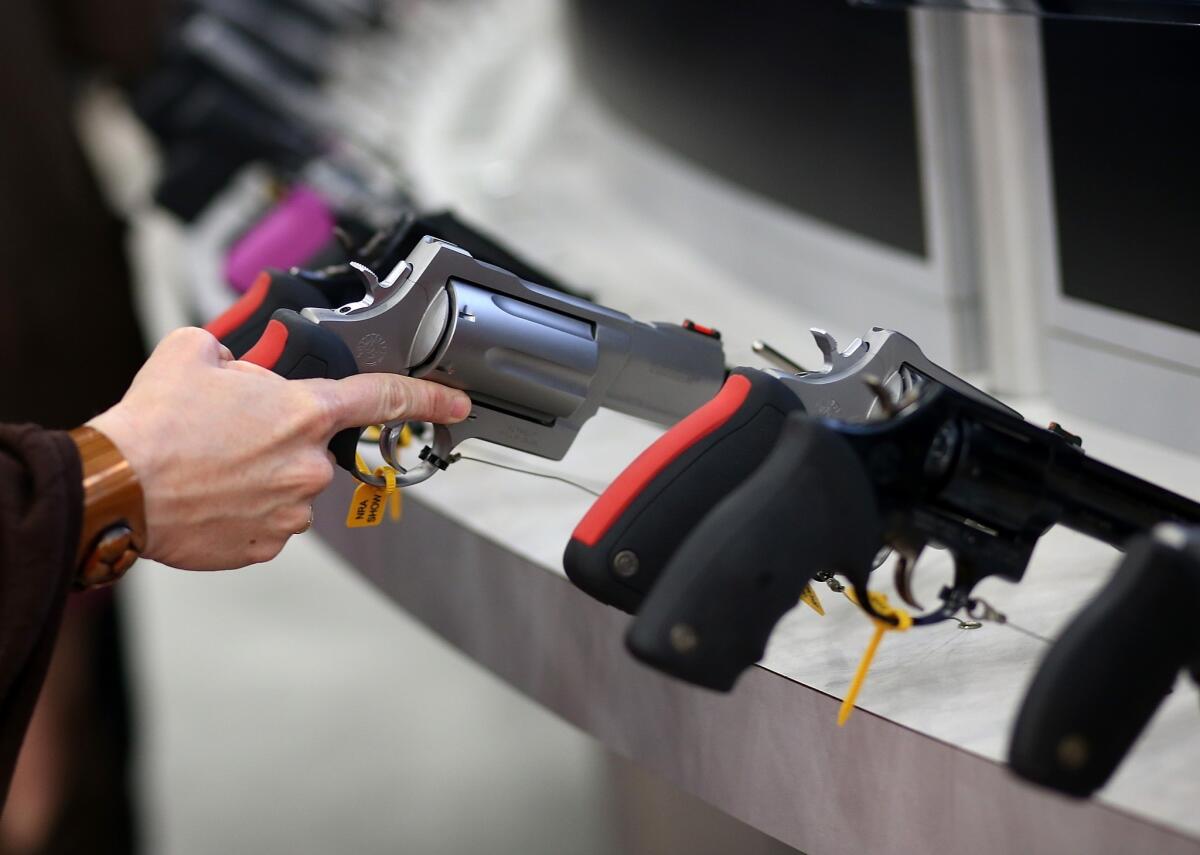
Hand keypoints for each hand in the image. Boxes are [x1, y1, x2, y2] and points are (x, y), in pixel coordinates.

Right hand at [89, 327, 470, 569]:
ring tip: (214, 467)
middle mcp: (307, 464)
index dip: (428, 397)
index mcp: (303, 412)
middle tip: (235, 435)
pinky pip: (270, 521)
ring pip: (291, 486)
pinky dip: (247, 510)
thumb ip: (237, 349)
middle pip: (315, 446)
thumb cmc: (155, 425)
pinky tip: (214, 497)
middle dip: (283, 438)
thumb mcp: (194, 352)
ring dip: (263, 476)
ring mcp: (291, 509)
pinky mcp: (267, 544)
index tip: (456, 403)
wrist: (117, 487)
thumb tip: (239, 357)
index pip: (384, 398)